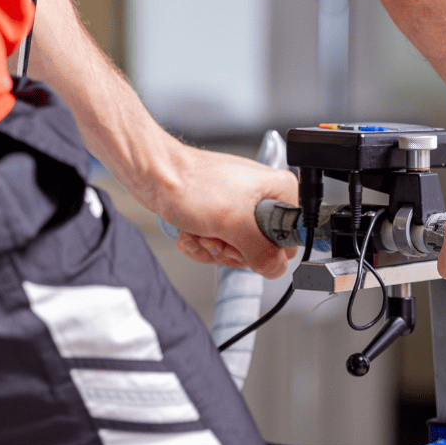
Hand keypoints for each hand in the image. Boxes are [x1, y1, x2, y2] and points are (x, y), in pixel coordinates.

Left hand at [139, 146, 298, 278]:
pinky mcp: (220, 215)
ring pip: (237, 250)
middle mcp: (263, 198)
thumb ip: (262, 252)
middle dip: (232, 250)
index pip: (289, 239)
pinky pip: (220, 244)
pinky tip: (192, 232)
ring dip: (213, 247)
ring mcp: (241, 207)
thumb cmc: (190, 184)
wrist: (156, 175)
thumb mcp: (234, 224)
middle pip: (261, 249)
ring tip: (200, 230)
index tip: (244, 244)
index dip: (265, 250)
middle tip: (217, 236)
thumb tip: (276, 269)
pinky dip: (202, 243)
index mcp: (279, 191)